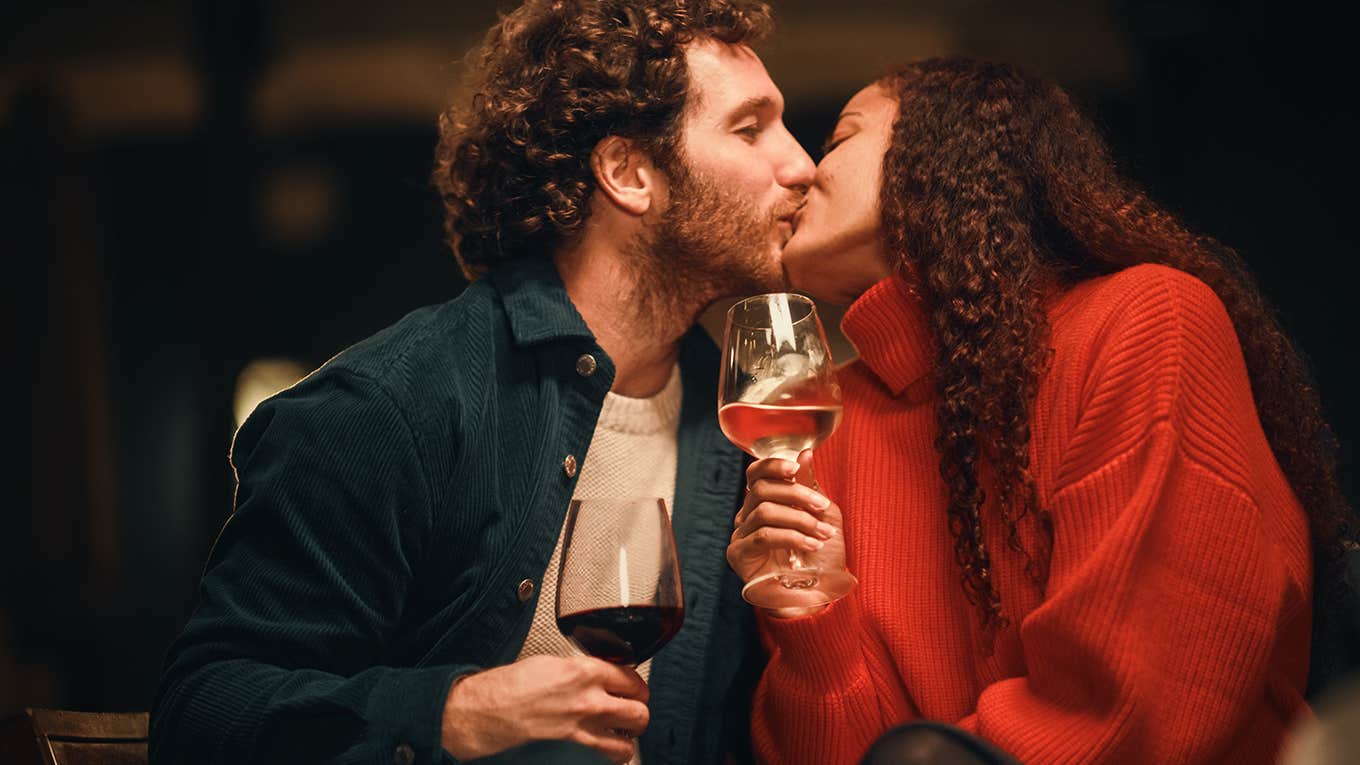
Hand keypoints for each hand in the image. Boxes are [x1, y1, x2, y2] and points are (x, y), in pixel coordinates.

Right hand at [441, 655, 648, 763]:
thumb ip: (583, 669)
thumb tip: (601, 674)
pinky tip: (604, 747)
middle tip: (631, 708)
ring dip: (628, 736)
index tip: (631, 687)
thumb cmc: (511, 687)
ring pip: (630, 740)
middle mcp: (590, 702)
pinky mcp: (575, 751)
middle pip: (639, 710)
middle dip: (638, 710)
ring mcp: (584, 730)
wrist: (487, 712)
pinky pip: (608, 758)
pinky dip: (611, 755)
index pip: (632, 678)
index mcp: (585, 672)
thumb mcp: (552, 663)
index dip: (634, 684)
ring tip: (620, 731)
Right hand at [726, 450, 845, 590]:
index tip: (797, 468)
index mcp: (762, 504)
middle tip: (823, 507)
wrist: (817, 597)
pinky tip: (810, 545)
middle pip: (761, 489)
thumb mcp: (821, 516)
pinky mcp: (739, 556)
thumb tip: (804, 454)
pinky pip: (763, 536)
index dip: (772, 466)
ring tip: (823, 534)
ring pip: (764, 512)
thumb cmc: (820, 558)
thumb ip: (808, 485)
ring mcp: (740, 536)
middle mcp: (746, 517)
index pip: (755, 474)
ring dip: (800, 519)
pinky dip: (791, 536)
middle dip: (797, 494)